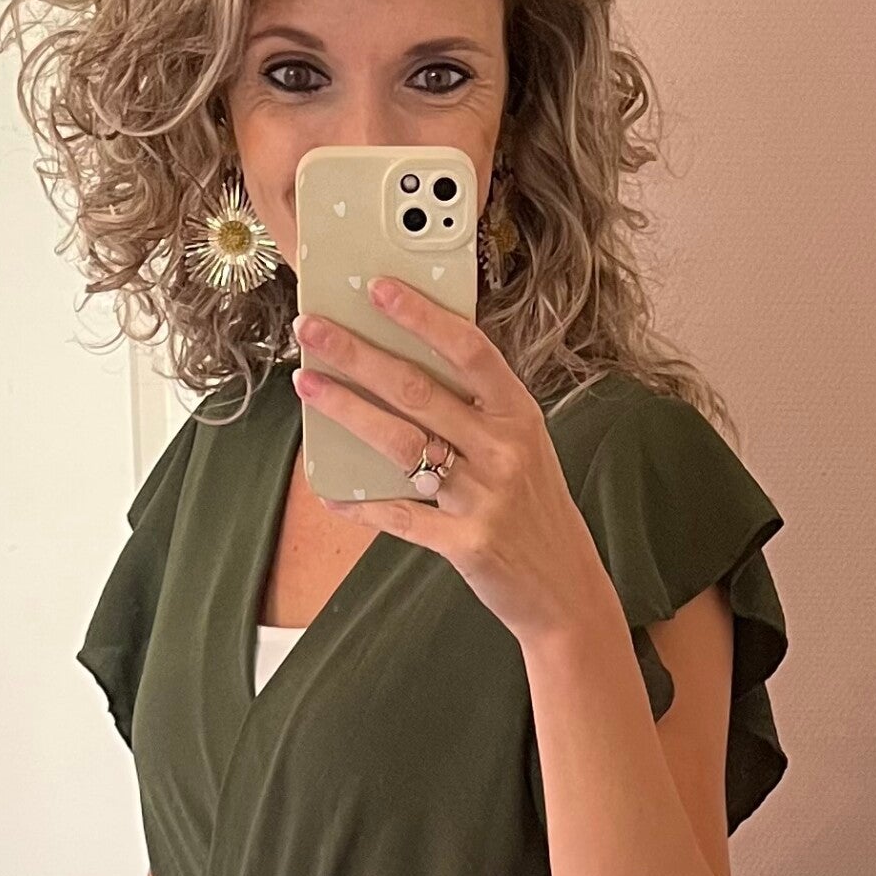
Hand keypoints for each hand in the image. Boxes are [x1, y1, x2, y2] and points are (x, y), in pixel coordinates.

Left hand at [291, 282, 619, 651]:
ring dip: (348, 410)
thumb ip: (477, 411)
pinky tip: (328, 491)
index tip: (377, 288)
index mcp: (520, 416)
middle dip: (358, 354)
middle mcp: (505, 450)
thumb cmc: (535, 510)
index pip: (469, 351)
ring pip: (402, 444)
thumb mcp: (522, 448)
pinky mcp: (466, 544)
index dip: (422, 316)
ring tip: (308, 385)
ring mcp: (485, 498)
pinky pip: (401, 518)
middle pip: (419, 391)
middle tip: (312, 329)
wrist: (566, 588)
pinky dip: (361, 505)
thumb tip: (404, 368)